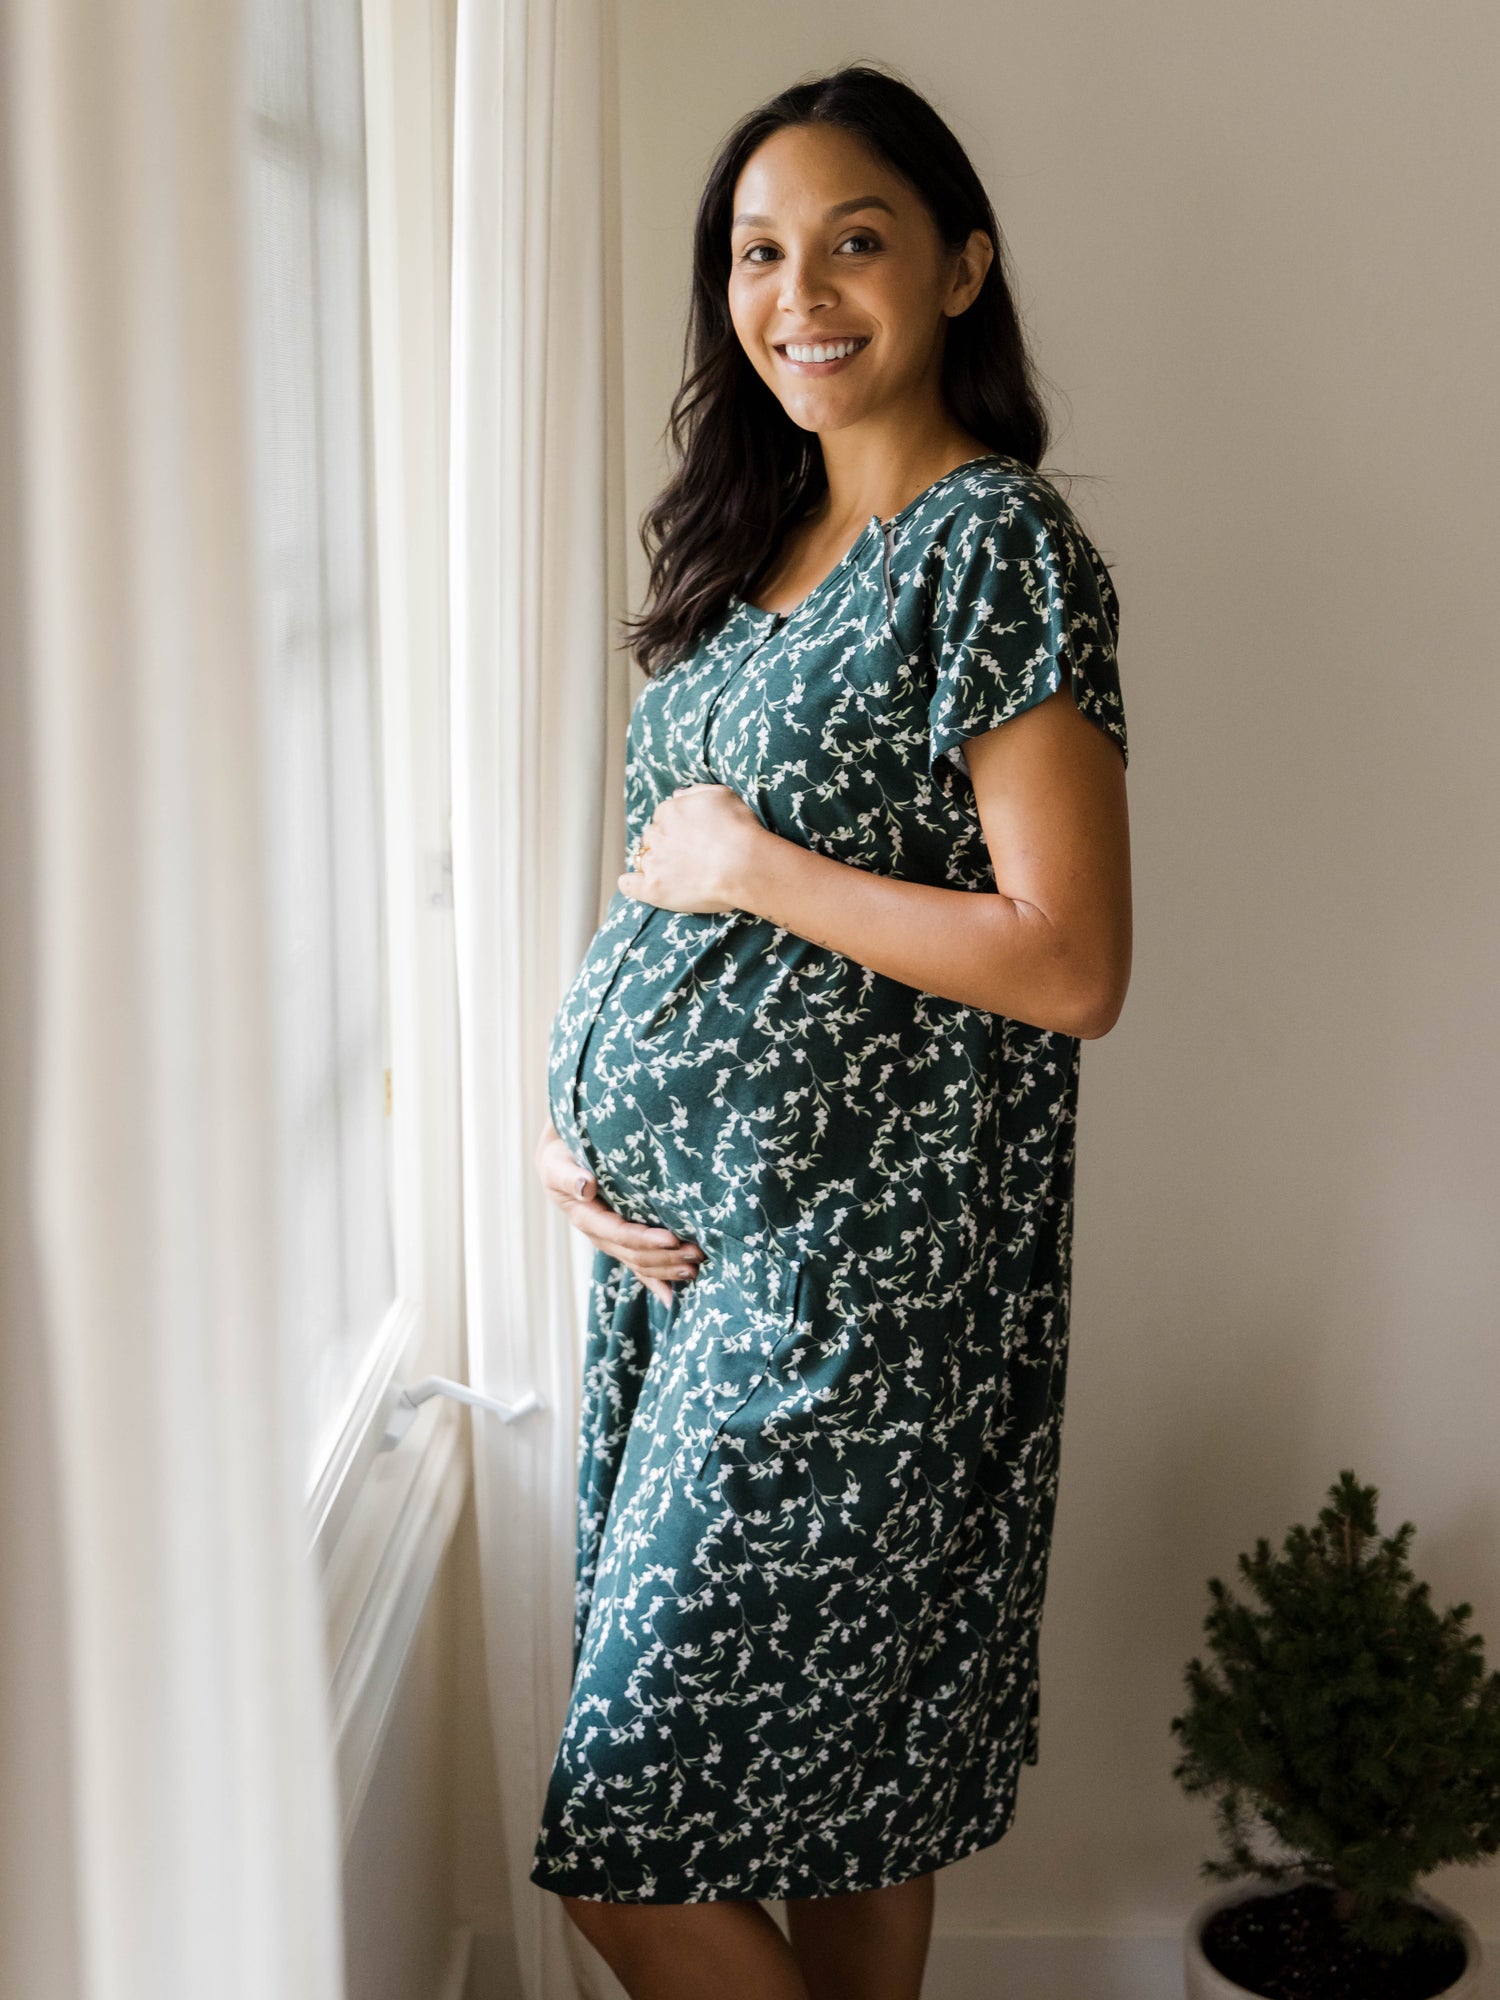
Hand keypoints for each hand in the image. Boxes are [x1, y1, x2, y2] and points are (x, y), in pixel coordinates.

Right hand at [534, 1118, 702, 1307]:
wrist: (561, 1164)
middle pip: (635, 1254)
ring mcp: (611, 1242)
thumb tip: (586, 1185)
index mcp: (586, 1217)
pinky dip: (656, 1280)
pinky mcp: (621, 1242)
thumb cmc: (561, 1159)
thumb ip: (569, 1176)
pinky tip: (672, 1296)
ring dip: (668, 1269)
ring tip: (695, 1268)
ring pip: (640, 1264)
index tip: (672, 1238)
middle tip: (696, 1254)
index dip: (645, 1239)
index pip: (619, 1233)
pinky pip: (639, 1266)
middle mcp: (600, 1235)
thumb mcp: (557, 1165)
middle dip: (666, 1257)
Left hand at [618, 783, 769, 914]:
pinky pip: (628, 884)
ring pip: (642, 859)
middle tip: (688, 857)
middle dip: (665, 844)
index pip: (664, 817)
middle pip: (652, 837)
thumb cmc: (739, 830)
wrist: (744, 865)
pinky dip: (631, 884)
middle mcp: (657, 833)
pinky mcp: (652, 888)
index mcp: (670, 810)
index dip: (677, 828)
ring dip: (654, 863)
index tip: (692, 838)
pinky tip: (639, 885)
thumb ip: (696, 791)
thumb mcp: (723, 795)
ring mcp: (653, 861)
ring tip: (677, 875)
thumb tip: (677, 794)